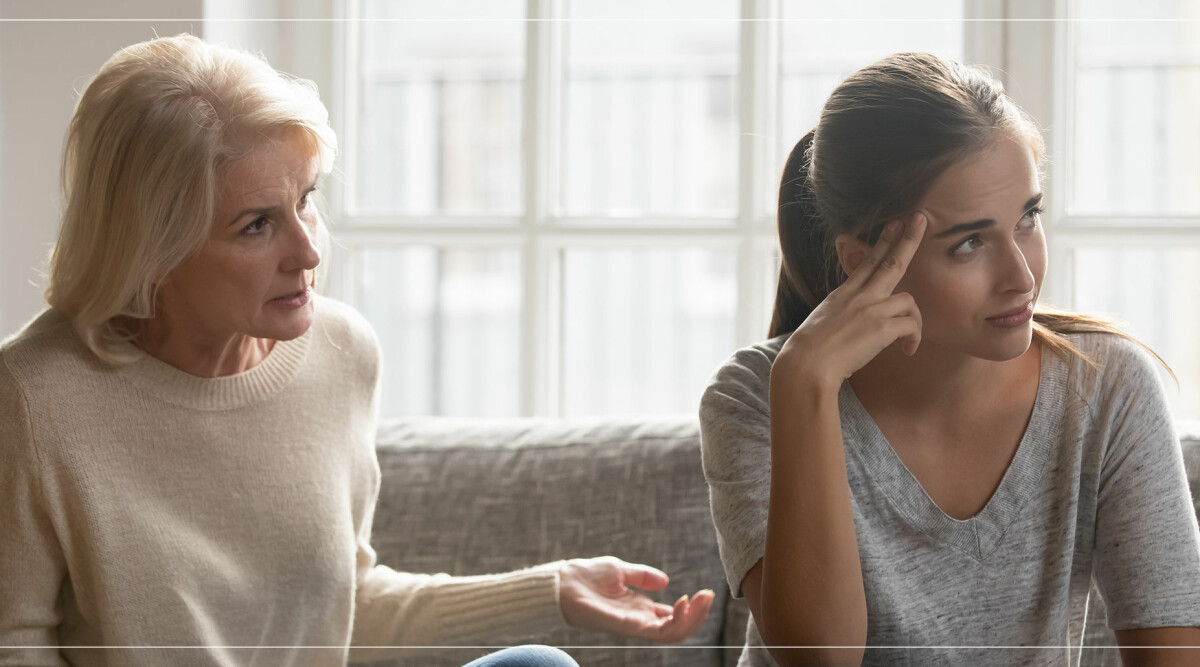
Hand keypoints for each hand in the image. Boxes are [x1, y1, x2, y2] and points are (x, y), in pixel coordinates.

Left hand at [557, 556, 713, 642]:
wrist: (562, 583)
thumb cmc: (585, 576)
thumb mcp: (620, 570)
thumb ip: (642, 576)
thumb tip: (666, 581)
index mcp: (639, 608)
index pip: (672, 616)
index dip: (692, 608)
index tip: (705, 592)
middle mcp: (639, 620)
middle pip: (677, 627)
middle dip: (698, 614)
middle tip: (709, 596)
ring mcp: (633, 626)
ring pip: (672, 634)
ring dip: (692, 618)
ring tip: (702, 599)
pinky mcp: (626, 627)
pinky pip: (657, 631)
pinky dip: (675, 620)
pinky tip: (683, 602)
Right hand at [775, 212, 926, 389]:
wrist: (807, 365)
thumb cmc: (809, 352)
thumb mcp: (823, 322)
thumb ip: (841, 315)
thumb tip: (849, 323)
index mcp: (844, 295)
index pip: (867, 262)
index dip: (883, 242)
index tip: (895, 224)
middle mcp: (859, 297)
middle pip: (891, 262)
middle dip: (908, 239)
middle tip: (920, 219)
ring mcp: (871, 310)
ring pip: (909, 299)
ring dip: (916, 319)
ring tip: (911, 339)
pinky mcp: (882, 328)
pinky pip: (911, 325)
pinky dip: (915, 338)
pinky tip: (908, 351)